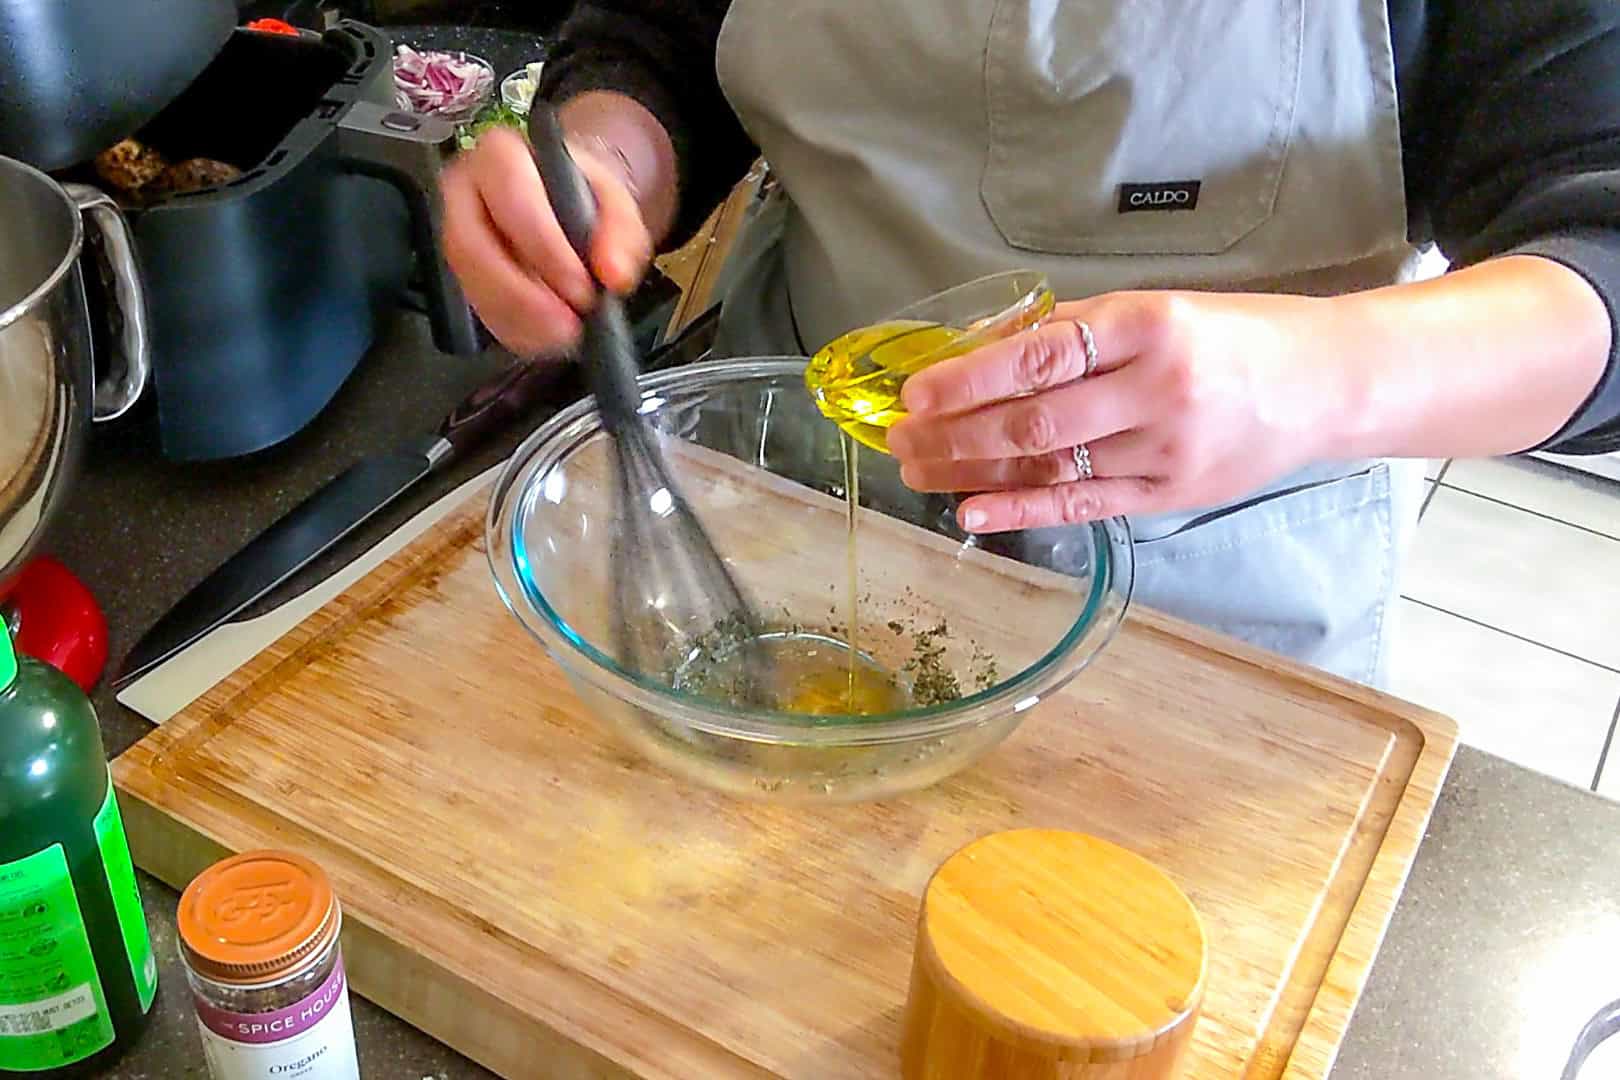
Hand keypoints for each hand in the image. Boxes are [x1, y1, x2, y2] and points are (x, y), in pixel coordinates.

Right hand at [439, 128, 652, 356]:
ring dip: (519, 318)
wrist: (567, 205)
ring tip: (563, 333)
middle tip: (567, 321)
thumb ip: (621, 232)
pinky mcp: (461, 276)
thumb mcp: (615, 201)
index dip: (545, 248)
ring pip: (470, 284)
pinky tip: (547, 336)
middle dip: (521, 294)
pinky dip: (516, 331)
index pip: (511, 196)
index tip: (581, 286)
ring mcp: (456, 236)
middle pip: (471, 247)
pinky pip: (478, 311)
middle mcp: (464, 192)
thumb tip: (612, 274)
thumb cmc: (581, 195)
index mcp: (500, 156)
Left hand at [886, 291, 1344, 532]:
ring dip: (973, 472)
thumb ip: (1072, 329)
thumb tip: (978, 348)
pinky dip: (1021, 510)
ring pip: (1050, 468)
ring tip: (917, 470)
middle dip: (955, 432)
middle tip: (899, 437)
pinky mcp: (1170, 494)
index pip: (1039, 356)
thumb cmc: (1231, 336)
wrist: (1325, 383)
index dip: (969, 378)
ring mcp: (1164, 449)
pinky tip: (971, 511)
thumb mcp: (1155, 308)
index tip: (915, 391)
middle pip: (1035, 421)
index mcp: (1148, 325)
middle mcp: (1155, 389)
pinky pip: (1082, 505)